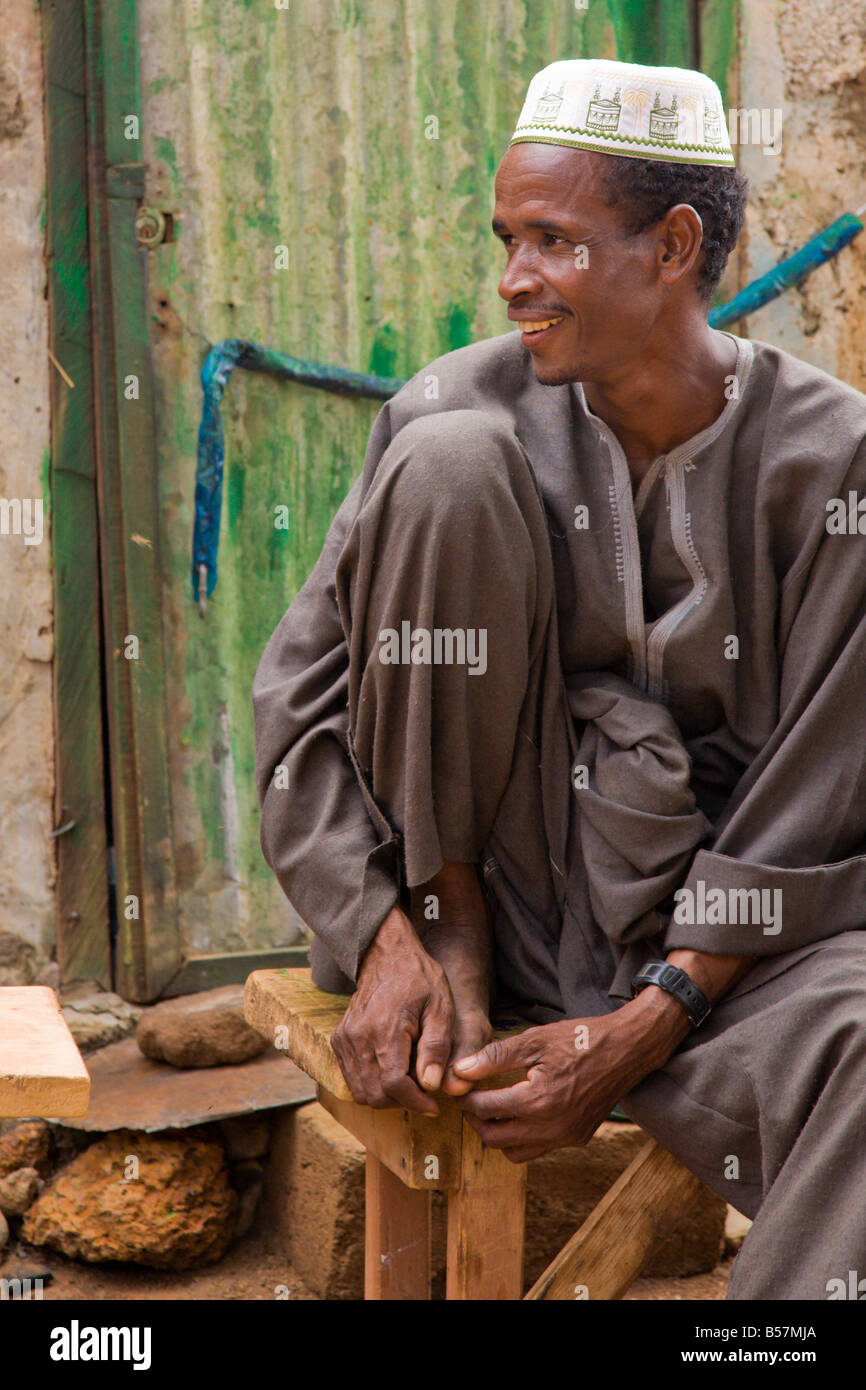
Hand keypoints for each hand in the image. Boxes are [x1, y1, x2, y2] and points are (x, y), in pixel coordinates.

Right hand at [331, 906, 455, 1114]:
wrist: (387, 955)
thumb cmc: (419, 980)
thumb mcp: (440, 1007)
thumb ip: (436, 1047)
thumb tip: (431, 1085)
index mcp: (386, 1029)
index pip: (395, 1085)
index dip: (416, 1102)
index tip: (434, 1105)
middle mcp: (358, 1037)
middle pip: (376, 1095)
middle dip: (402, 1102)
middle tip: (424, 1093)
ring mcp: (345, 1039)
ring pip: (361, 1092)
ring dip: (386, 1097)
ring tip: (410, 1084)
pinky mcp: (339, 1040)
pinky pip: (352, 1078)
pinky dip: (371, 1085)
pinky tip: (392, 1071)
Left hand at [452, 996, 687, 1162]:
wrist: (627, 1049)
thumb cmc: (581, 1039)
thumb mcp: (535, 1040)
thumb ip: (495, 1057)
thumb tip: (462, 1069)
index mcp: (538, 1100)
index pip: (487, 1108)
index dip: (466, 1098)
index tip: (458, 1088)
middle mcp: (552, 1127)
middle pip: (496, 1138)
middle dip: (476, 1121)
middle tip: (469, 1102)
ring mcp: (567, 1136)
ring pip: (516, 1152)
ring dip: (498, 1135)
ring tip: (491, 1110)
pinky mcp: (578, 1138)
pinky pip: (539, 1149)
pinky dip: (522, 1138)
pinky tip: (519, 1115)